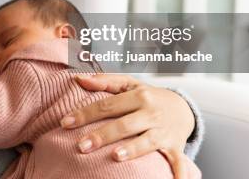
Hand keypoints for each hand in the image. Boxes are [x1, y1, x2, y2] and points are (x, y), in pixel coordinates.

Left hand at [61, 74, 195, 178]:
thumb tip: (79, 79)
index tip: (65, 122)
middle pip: (124, 125)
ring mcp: (163, 131)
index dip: (85, 114)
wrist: (183, 108)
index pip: (107, 105)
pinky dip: (178, 172)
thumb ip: (104, 81)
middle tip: (81, 146)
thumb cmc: (148, 97)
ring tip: (115, 156)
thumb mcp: (129, 84)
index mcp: (138, 96)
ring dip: (132, 149)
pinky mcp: (176, 147)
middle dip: (102, 135)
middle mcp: (151, 113)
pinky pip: (178, 161)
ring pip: (147, 141)